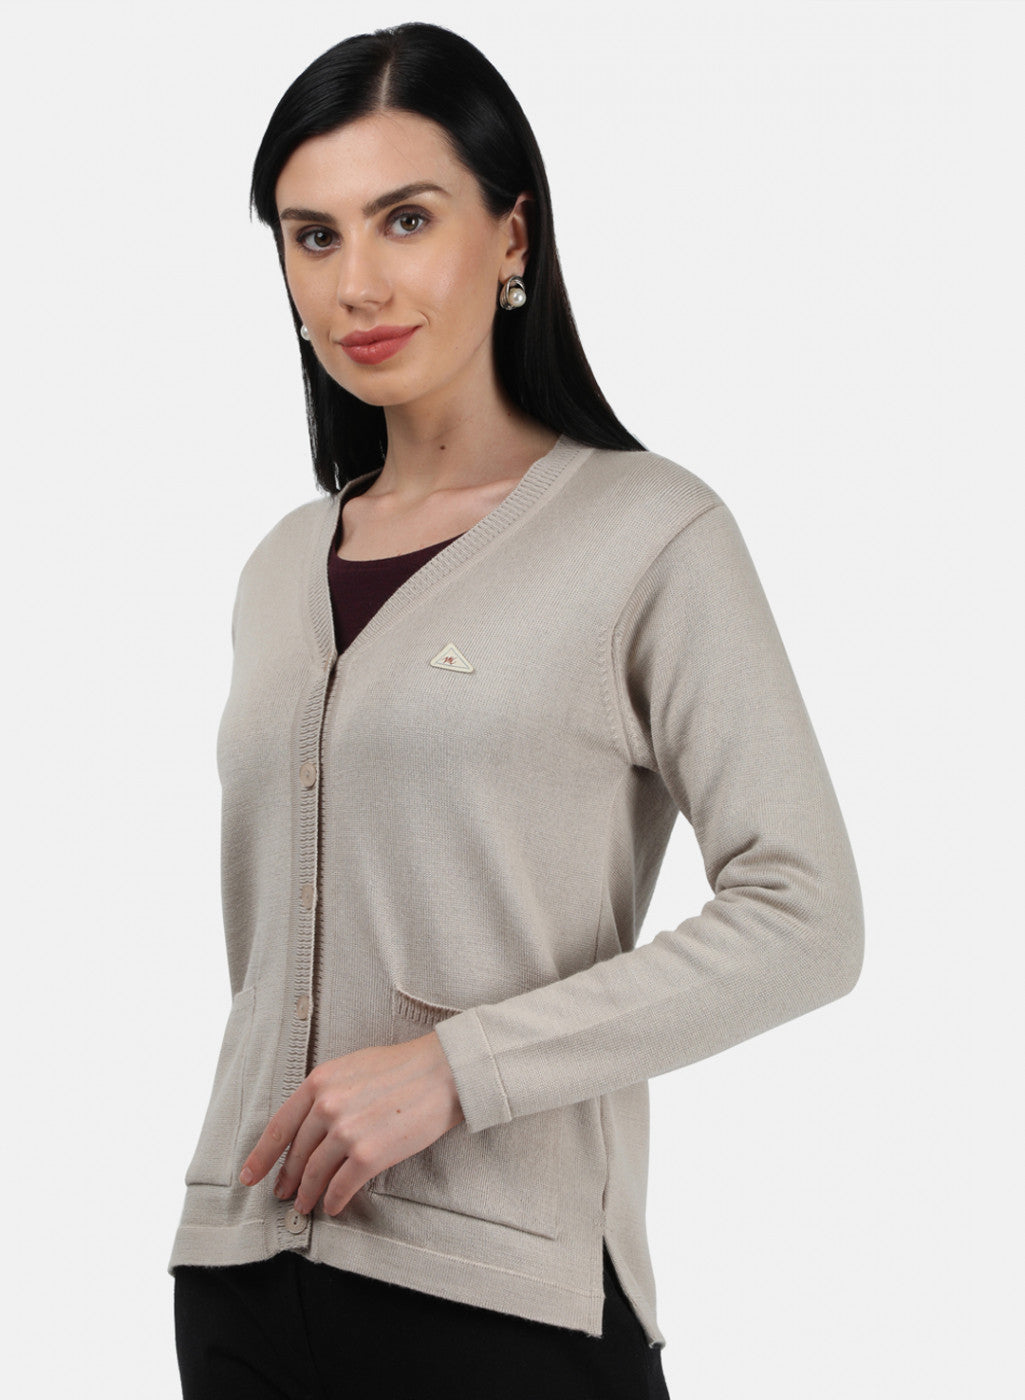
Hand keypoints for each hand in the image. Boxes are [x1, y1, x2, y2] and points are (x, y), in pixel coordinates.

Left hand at [239, 1031, 464, 1216]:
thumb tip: (310, 1122)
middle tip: (282, 1193)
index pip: (279, 1126)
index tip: (249, 1175)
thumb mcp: (352, 1067)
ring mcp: (347, 1132)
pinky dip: (334, 1201)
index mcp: (320, 1082)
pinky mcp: (369, 1155)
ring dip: (307, 1194)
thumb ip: (327, 1092)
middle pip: (297, 1154)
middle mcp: (327, 1107)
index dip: (262, 1155)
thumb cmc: (402, 1067)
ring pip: (315, 1174)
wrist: (442, 1072)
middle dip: (287, 1178)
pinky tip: (332, 1207)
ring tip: (304, 1205)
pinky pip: (341, 1187)